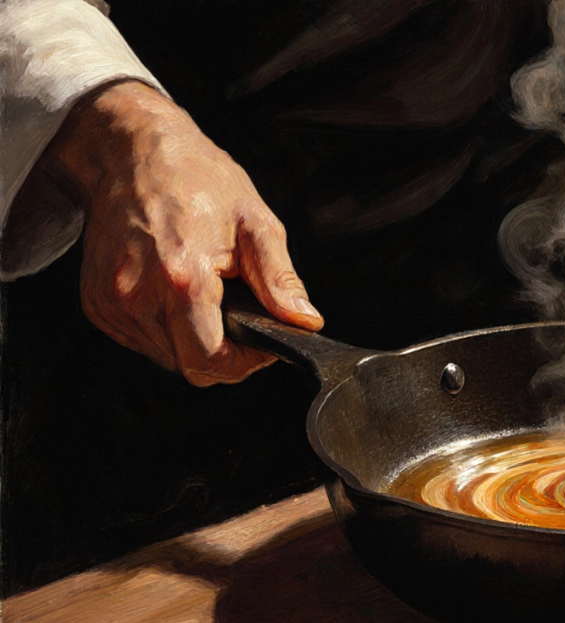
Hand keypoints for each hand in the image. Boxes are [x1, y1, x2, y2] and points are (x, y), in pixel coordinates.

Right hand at [46, 80, 323, 385]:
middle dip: (221, 352)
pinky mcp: (95, 303)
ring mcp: (110, 302)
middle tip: (238, 313)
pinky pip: (139, 340)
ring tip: (205, 293)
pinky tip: (174, 291)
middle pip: (188, 366)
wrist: (130, 150)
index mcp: (182, 278)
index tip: (260, 343)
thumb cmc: (197, 179)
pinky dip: (163, 327)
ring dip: (190, 339)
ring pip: (164, 357)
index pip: (210, 362)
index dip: (244, 363)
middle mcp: (138, 296)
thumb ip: (280, 281)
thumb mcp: (256, 223)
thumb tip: (305, 323)